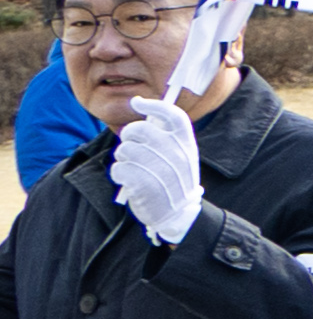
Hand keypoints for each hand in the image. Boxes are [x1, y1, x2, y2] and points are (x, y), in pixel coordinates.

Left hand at [106, 103, 199, 246]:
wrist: (178, 215)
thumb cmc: (174, 181)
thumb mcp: (181, 157)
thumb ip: (166, 135)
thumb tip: (139, 104)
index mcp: (186, 144)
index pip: (173, 115)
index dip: (153, 106)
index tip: (138, 103)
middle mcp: (176, 154)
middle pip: (139, 130)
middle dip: (128, 137)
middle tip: (130, 148)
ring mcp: (161, 169)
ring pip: (125, 150)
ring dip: (123, 159)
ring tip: (132, 168)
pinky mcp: (144, 184)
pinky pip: (119, 168)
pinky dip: (119, 174)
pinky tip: (129, 181)